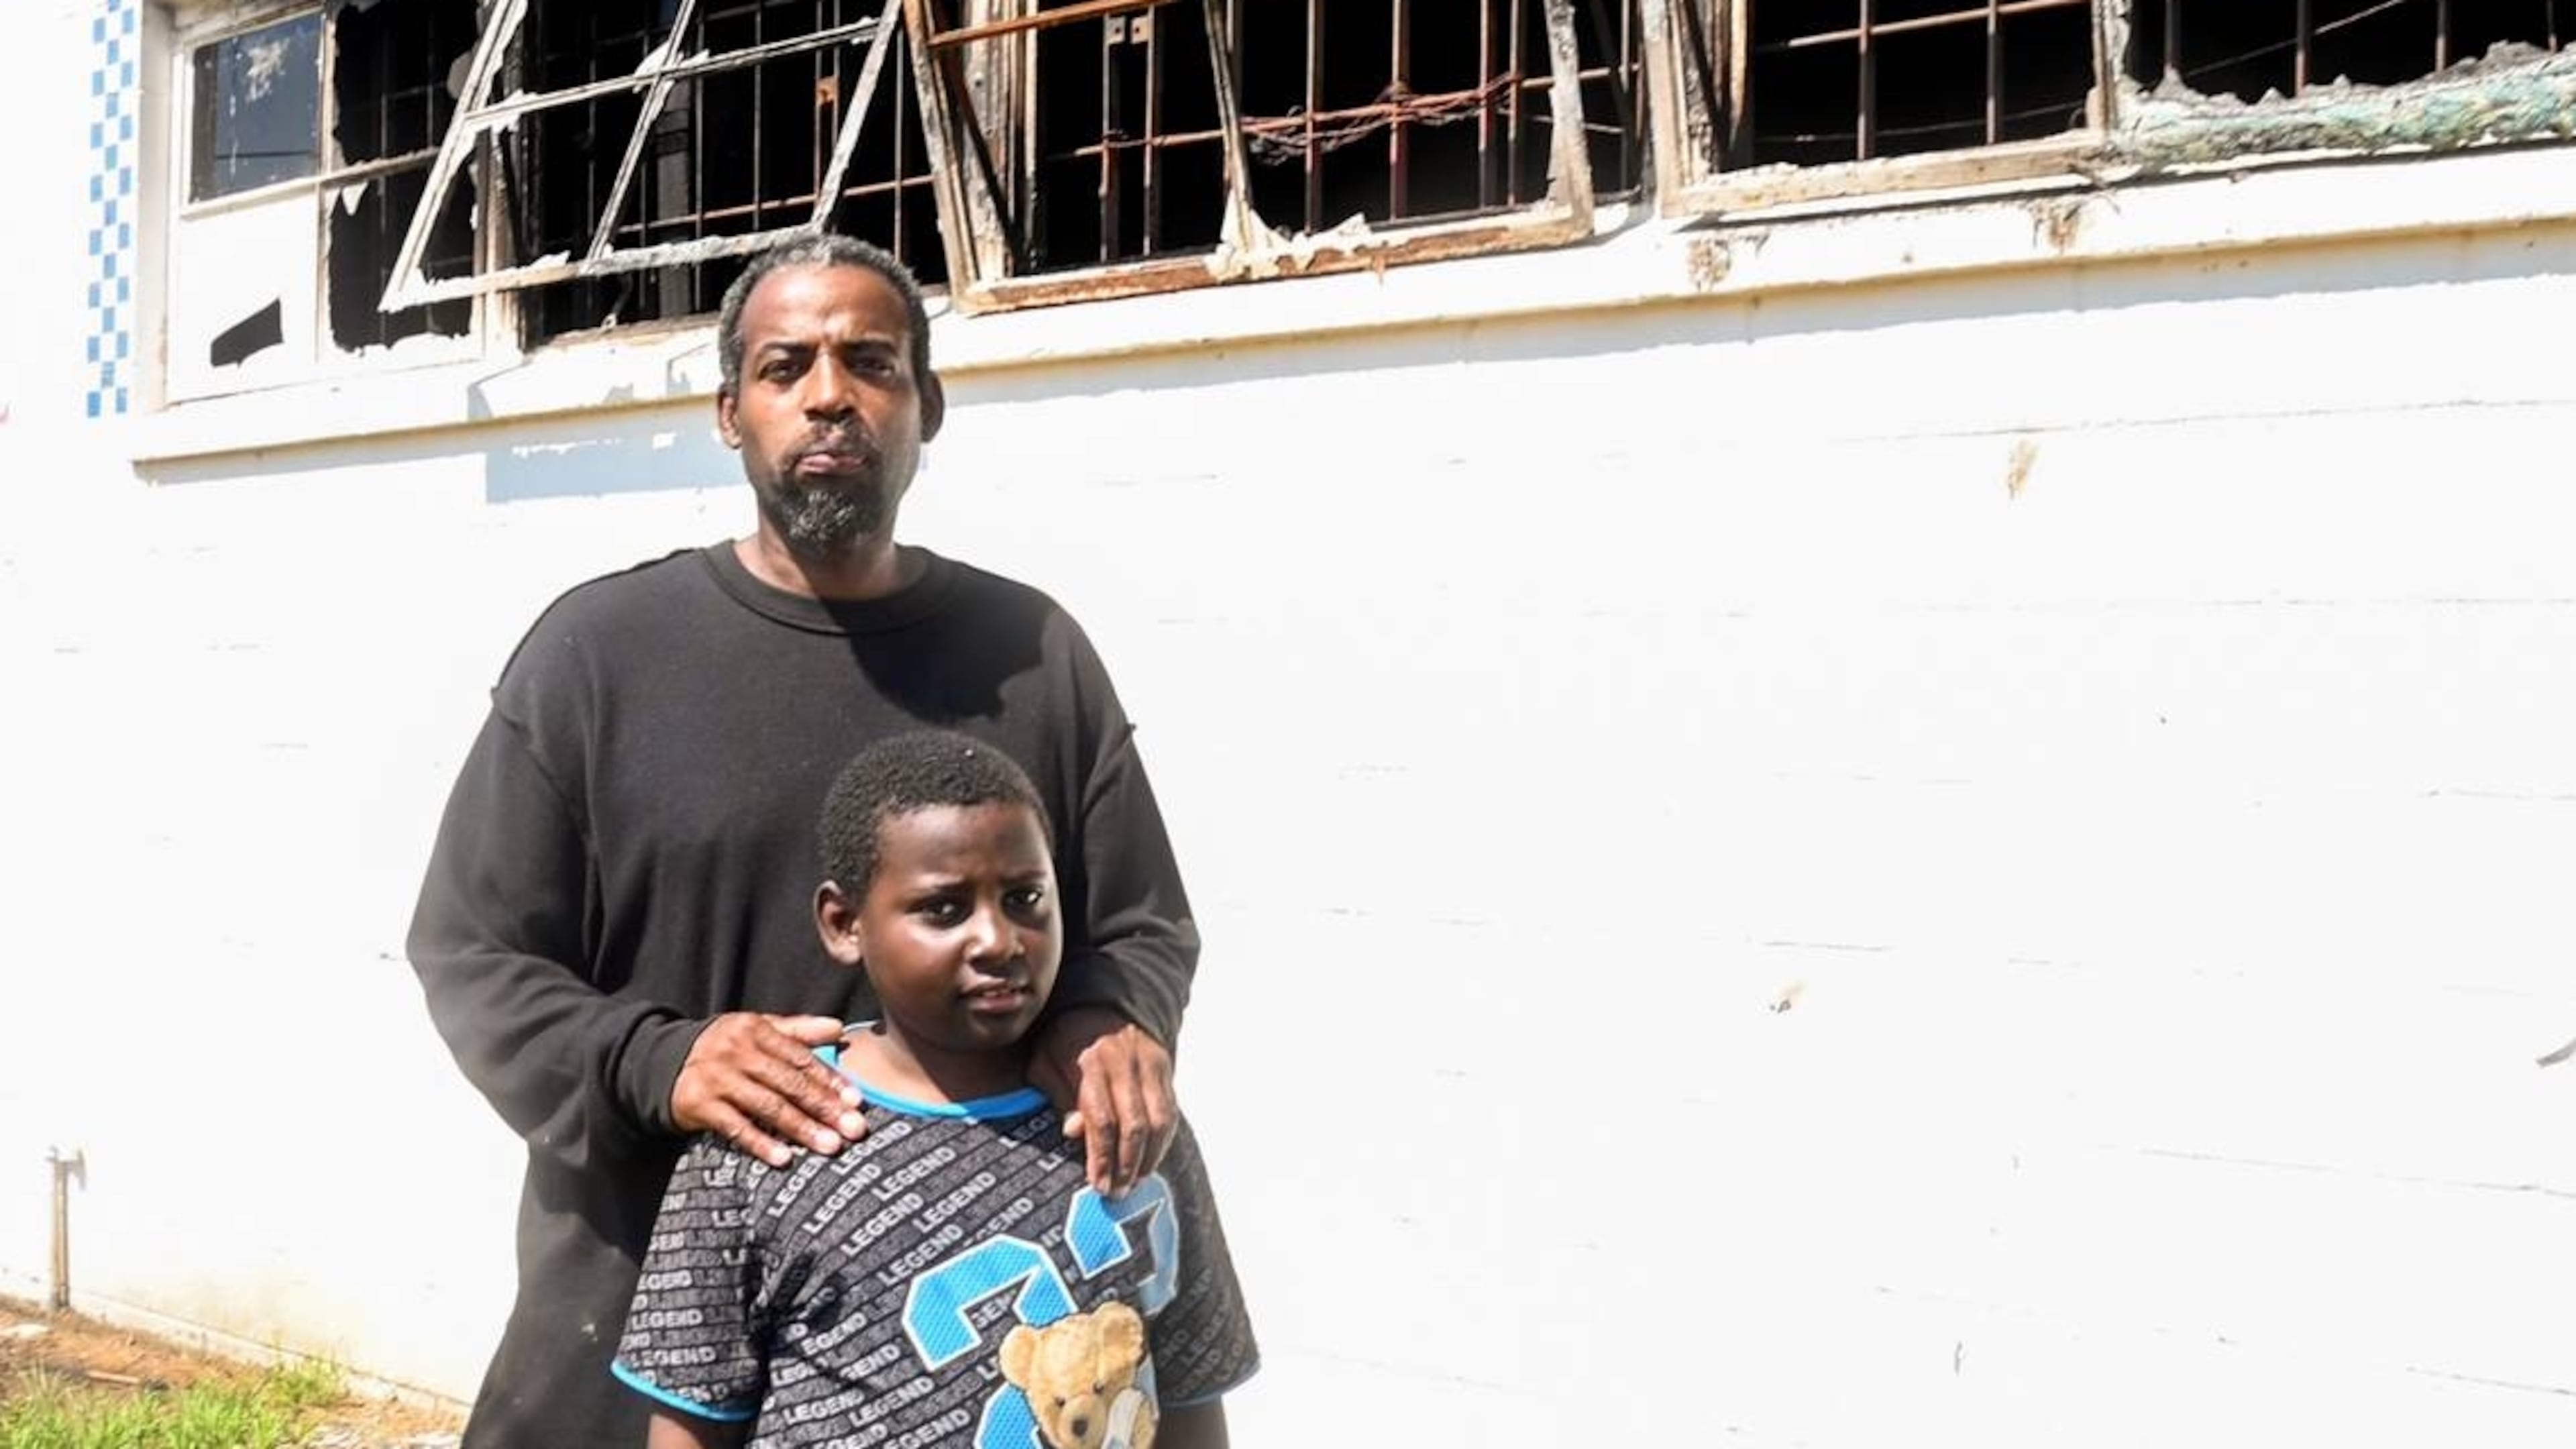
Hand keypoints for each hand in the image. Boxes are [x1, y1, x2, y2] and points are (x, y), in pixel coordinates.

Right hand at [671, 1014, 866, 1167]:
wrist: (662, 1063)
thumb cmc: (725, 1048)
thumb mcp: (757, 1031)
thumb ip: (798, 1031)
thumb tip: (838, 1027)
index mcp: (756, 1030)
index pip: (800, 1058)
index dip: (830, 1080)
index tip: (856, 1101)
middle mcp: (737, 1051)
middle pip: (789, 1083)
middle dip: (824, 1108)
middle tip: (854, 1129)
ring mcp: (717, 1078)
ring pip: (767, 1106)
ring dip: (801, 1129)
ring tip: (830, 1146)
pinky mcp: (699, 1104)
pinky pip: (736, 1127)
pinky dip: (760, 1144)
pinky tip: (784, 1159)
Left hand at [1028, 1007, 1175, 1195]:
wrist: (1102, 1001)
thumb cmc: (1064, 1038)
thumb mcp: (1045, 1060)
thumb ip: (1058, 1095)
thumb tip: (1072, 1132)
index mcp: (1091, 1062)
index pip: (1101, 1119)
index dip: (1100, 1156)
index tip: (1097, 1183)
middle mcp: (1125, 1063)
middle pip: (1134, 1125)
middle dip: (1126, 1165)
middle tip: (1117, 1192)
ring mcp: (1150, 1065)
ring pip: (1159, 1120)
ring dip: (1149, 1157)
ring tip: (1135, 1181)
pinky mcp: (1165, 1068)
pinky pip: (1170, 1111)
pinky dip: (1163, 1141)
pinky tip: (1151, 1160)